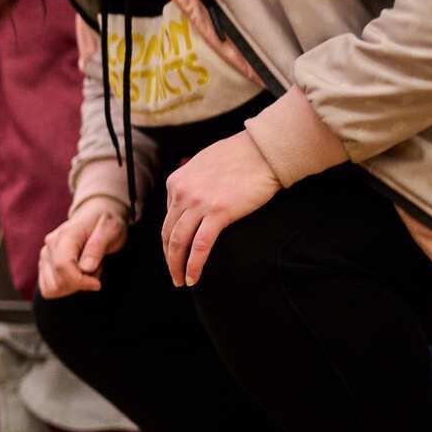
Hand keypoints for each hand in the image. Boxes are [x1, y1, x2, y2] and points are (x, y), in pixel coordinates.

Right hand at [38, 196, 127, 297]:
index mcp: (66, 235)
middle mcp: (50, 245)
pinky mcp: (44, 264)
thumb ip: (98, 247)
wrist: (95, 215)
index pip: (63, 266)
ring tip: (86, 270)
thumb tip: (86, 268)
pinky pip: (48, 288)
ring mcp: (45, 255)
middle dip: (80, 284)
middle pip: (57, 281)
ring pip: (51, 288)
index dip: (81, 281)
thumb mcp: (111, 230)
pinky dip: (64, 288)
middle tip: (95, 270)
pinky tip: (77, 275)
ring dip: (73, 287)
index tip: (97, 283)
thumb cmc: (105, 223)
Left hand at [161, 131, 278, 286]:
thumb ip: (192, 182)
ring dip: (177, 266)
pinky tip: (192, 278)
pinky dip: (193, 265)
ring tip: (180, 280)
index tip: (176, 253)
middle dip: (169, 257)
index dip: (170, 239)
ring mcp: (199, 203)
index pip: (168, 218)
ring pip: (179, 243)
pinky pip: (200, 246)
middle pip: (168, 233)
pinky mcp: (219, 213)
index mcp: (176, 181)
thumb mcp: (203, 164)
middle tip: (173, 273)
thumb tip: (190, 199)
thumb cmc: (240, 156)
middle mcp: (182, 193)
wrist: (263, 151)